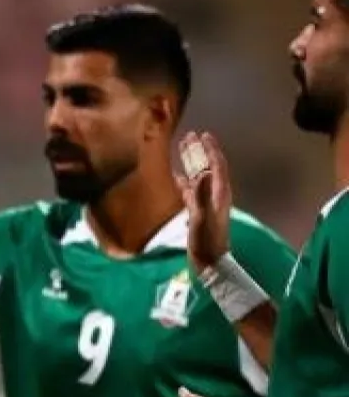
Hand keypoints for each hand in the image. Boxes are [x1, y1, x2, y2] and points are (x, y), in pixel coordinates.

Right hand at [178, 131, 232, 272]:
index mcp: (219, 193)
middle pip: (208, 167)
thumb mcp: (203, 217)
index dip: (211, 149)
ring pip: (199, 177)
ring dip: (191, 164)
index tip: (203, 135)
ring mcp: (207, 203)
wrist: (210, 262)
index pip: (217, 165)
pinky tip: (176, 178)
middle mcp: (215, 195)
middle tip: (189, 137)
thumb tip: (202, 172)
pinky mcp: (198, 212)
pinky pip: (191, 191)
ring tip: (182, 151)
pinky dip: (184, 182)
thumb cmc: (207, 241)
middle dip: (199, 151)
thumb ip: (201, 195)